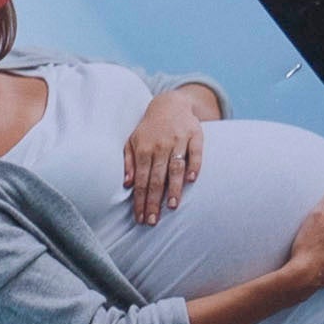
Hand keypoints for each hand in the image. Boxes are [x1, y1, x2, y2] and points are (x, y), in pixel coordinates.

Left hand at [118, 84, 217, 228]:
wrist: (170, 103)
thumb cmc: (149, 128)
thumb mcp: (133, 141)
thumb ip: (129, 162)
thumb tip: (127, 183)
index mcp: (143, 149)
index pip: (141, 180)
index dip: (140, 200)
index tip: (141, 218)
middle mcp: (160, 145)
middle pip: (156, 178)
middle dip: (154, 201)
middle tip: (153, 221)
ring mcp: (178, 139)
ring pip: (175, 167)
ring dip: (174, 188)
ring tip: (172, 207)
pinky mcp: (195, 134)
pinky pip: (196, 152)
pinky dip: (194, 165)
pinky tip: (192, 181)